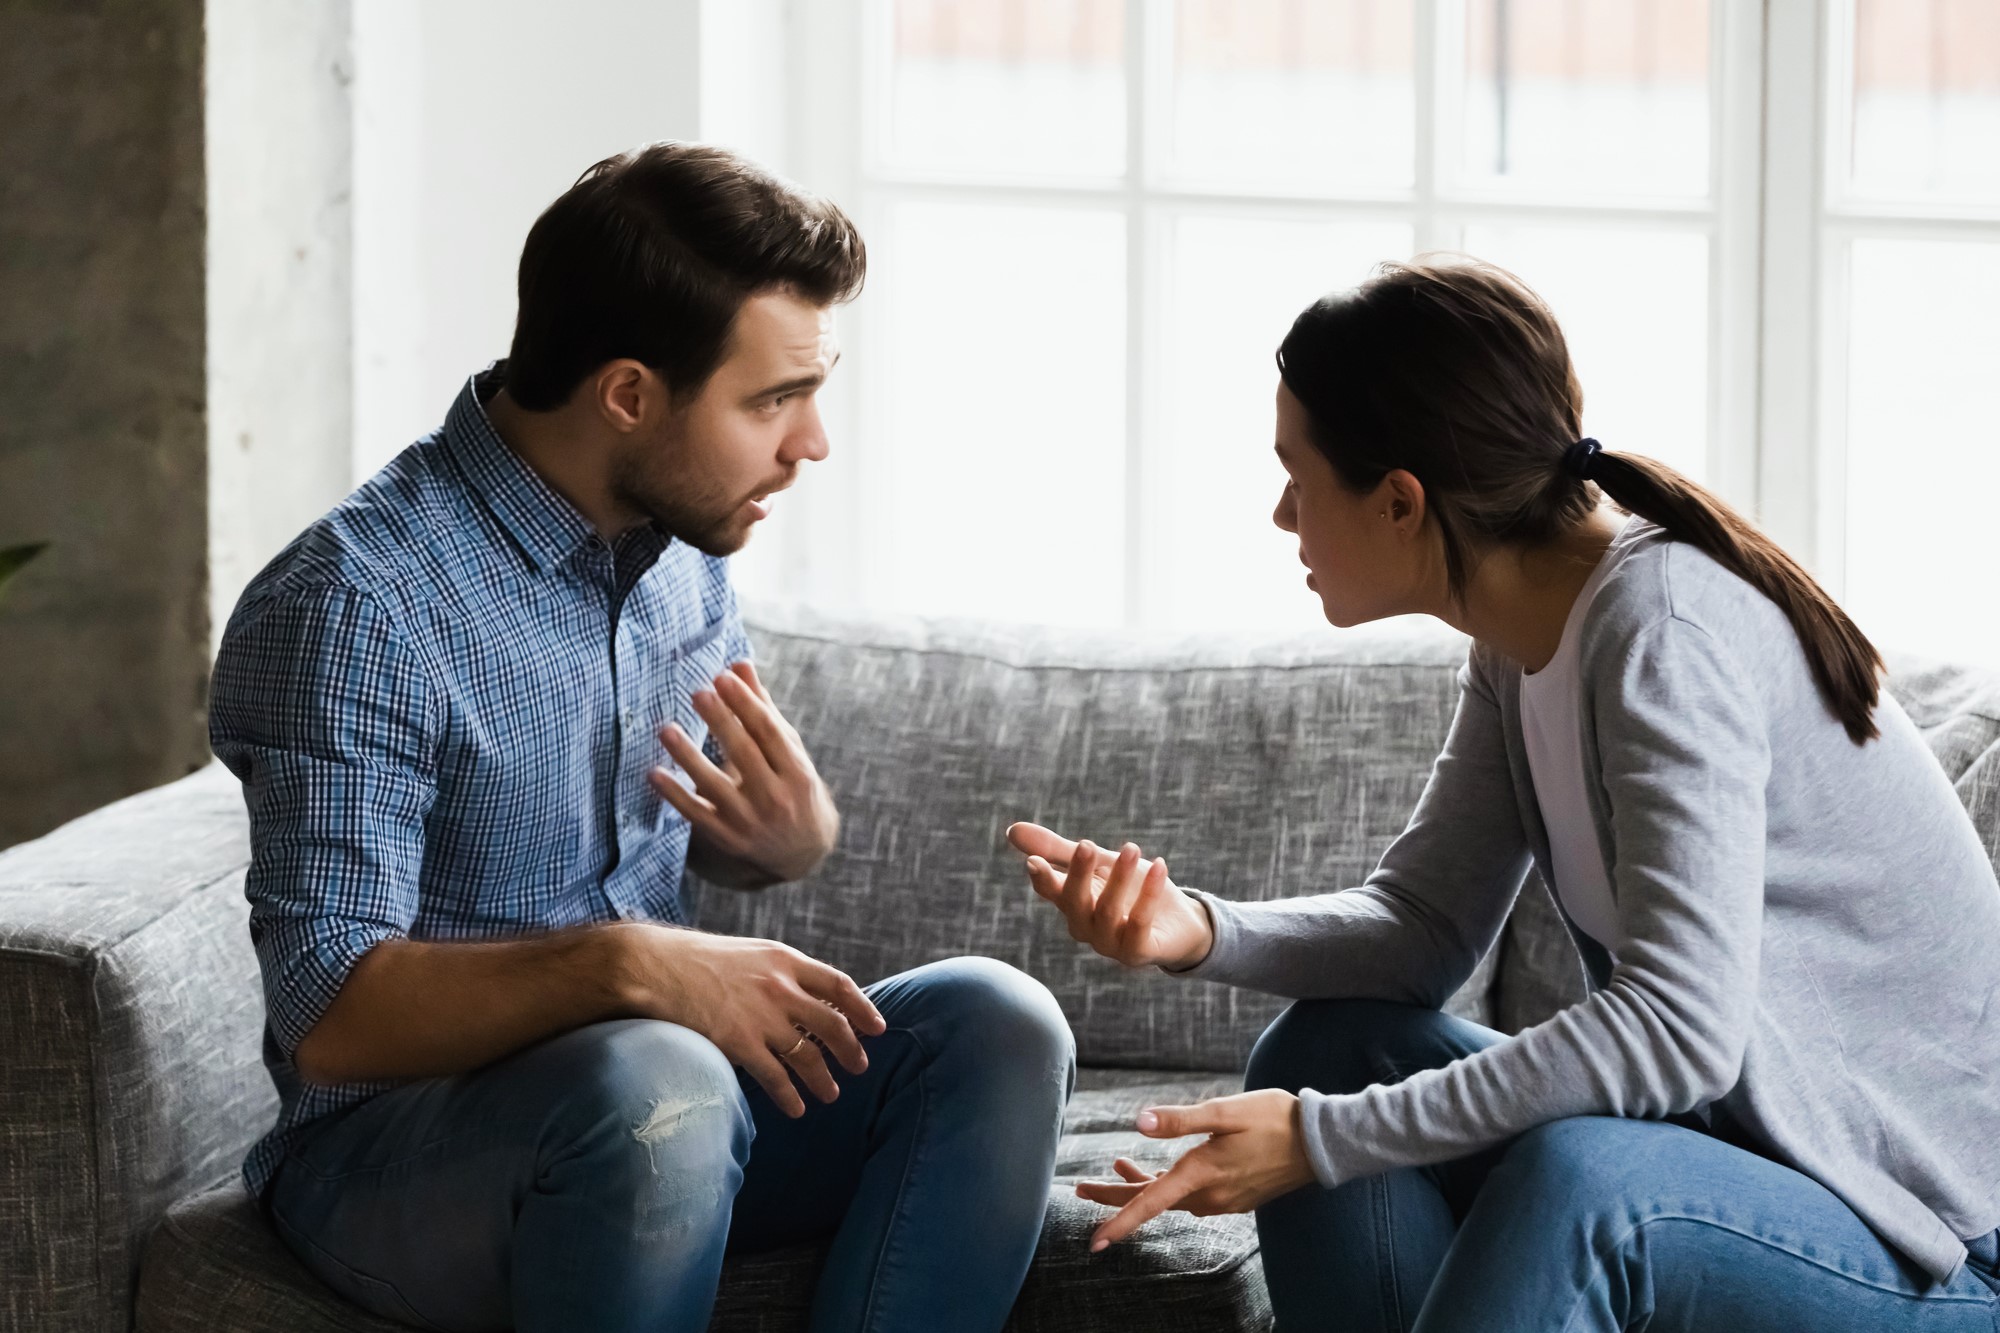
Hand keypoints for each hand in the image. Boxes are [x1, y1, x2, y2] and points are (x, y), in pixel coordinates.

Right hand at [611, 923, 886, 1117]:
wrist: (654, 966)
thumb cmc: (695, 959)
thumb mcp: (748, 953)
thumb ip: (777, 972)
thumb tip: (801, 996)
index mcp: (784, 959)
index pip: (839, 984)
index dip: (863, 1008)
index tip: (878, 1027)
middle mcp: (780, 987)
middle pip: (831, 1024)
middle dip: (850, 1049)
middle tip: (859, 1066)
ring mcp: (761, 1016)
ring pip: (808, 1056)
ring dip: (824, 1079)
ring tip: (831, 1094)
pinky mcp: (739, 1042)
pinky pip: (775, 1077)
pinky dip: (790, 1096)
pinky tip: (797, 1108)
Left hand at [651, 661, 839, 883]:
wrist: (802, 853)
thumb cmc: (794, 788)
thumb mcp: (789, 751)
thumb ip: (762, 709)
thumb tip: (739, 664)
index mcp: (797, 772)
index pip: (769, 732)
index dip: (746, 704)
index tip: (723, 677)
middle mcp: (776, 798)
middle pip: (745, 754)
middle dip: (721, 722)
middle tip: (698, 693)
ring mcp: (751, 822)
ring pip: (716, 785)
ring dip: (689, 757)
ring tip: (667, 729)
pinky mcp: (727, 839)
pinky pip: (696, 815)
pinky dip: (675, 795)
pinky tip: (654, 774)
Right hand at [1006, 823, 1214, 970]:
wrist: (1179, 921)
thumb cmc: (1132, 889)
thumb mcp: (1098, 863)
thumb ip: (1058, 850)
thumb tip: (1012, 830)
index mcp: (1072, 904)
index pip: (1050, 891)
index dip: (1042, 879)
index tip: (1034, 861)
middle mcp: (1085, 927)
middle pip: (1074, 902)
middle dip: (1078, 873)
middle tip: (1087, 845)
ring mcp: (1109, 944)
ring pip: (1106, 911)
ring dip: (1119, 878)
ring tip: (1132, 848)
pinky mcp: (1137, 953)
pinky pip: (1138, 924)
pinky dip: (1149, 894)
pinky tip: (1160, 867)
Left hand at [1074, 1090, 1314, 1250]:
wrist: (1322, 1142)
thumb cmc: (1274, 1119)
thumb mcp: (1225, 1111)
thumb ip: (1180, 1119)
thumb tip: (1138, 1123)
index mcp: (1203, 1173)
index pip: (1151, 1203)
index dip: (1119, 1220)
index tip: (1094, 1243)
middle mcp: (1211, 1195)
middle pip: (1152, 1201)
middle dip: (1116, 1196)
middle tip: (1080, 1188)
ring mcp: (1224, 1199)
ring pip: (1171, 1197)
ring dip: (1143, 1184)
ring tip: (1118, 1165)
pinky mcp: (1235, 1196)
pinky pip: (1191, 1196)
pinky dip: (1169, 1184)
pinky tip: (1163, 1169)